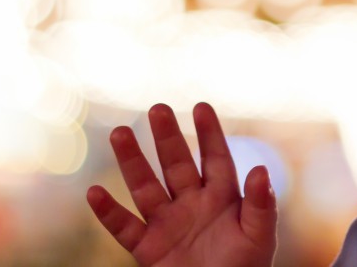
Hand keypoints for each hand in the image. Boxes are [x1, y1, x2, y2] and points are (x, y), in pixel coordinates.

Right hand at [87, 103, 277, 266]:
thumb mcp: (261, 237)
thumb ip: (262, 205)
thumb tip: (261, 170)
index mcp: (223, 198)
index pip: (215, 158)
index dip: (209, 133)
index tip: (200, 107)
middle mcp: (192, 205)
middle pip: (176, 164)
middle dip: (167, 137)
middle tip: (157, 108)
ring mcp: (168, 224)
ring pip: (146, 187)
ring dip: (132, 161)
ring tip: (119, 132)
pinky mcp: (148, 249)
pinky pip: (125, 227)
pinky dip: (109, 212)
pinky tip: (94, 193)